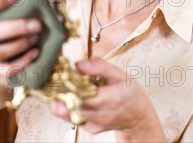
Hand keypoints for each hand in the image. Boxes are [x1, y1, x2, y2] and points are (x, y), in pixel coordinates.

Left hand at [50, 57, 164, 138]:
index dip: (68, 86)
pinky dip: (67, 108)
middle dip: (60, 93)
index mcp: (111, 98)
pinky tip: (68, 98)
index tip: (61, 76)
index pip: (83, 95)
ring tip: (58, 88)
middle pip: (72, 106)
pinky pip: (73, 118)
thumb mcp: (120, 74)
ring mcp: (95, 123)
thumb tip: (79, 64)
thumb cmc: (130, 94)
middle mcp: (102, 114)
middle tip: (55, 81)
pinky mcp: (90, 128)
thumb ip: (99, 67)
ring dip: (60, 101)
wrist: (138, 117)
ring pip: (68, 114)